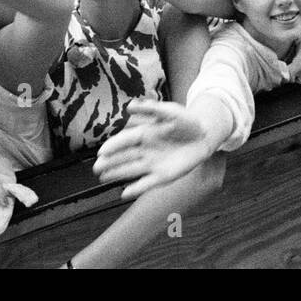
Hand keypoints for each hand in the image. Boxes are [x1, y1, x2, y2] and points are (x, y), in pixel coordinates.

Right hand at [92, 99, 212, 199]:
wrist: (204, 135)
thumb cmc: (186, 121)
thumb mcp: (170, 111)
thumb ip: (151, 109)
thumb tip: (128, 106)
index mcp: (145, 134)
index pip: (125, 141)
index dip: (113, 146)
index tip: (101, 152)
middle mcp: (145, 150)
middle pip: (124, 157)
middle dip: (110, 162)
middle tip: (97, 168)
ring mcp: (153, 164)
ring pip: (131, 170)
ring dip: (117, 174)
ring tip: (103, 178)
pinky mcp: (163, 176)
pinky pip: (147, 184)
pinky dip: (136, 189)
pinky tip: (124, 194)